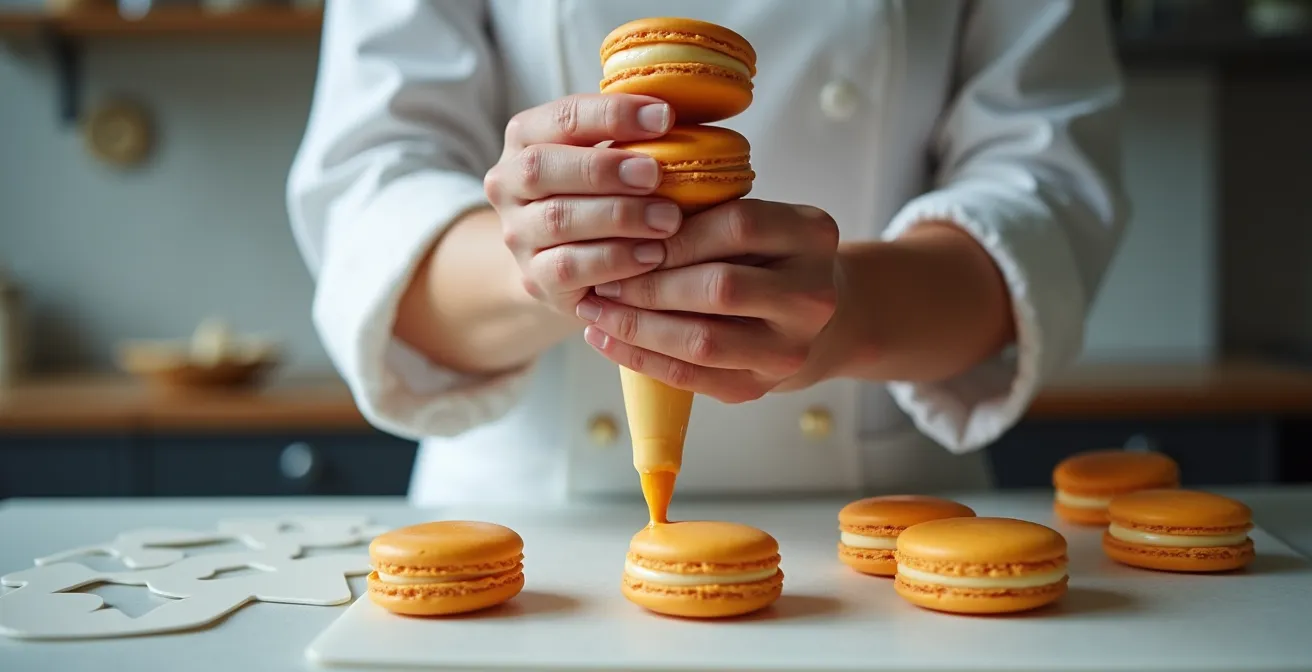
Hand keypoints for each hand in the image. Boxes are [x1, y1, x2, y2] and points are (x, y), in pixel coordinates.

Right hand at [482, 93, 683, 315]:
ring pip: (556, 219)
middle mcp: (508, 184)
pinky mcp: (535, 278)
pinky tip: (652, 255)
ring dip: (618, 216)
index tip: (664, 117)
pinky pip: (568, 268)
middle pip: (542, 168)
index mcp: (525, 138)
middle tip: (655, 174)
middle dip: (603, 168)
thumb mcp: (609, 154)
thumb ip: (634, 132)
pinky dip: (614, 260)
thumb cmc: (603, 192)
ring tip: (668, 219)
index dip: (611, 114)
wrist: (568, 259)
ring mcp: (517, 234)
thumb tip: (685, 109)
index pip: (561, 116)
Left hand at [574, 199, 841, 402]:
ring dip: (636, 326)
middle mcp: (812, 295)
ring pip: (702, 340)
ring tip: (595, 311)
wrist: (816, 319)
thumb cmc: (766, 258)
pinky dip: (640, 358)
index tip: (628, 237)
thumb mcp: (757, 222)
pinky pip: (690, 377)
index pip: (738, 226)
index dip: (675, 234)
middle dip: (649, 285)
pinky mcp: (761, 386)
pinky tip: (606, 340)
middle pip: (720, 288)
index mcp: (812, 236)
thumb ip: (709, 213)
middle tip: (602, 280)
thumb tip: (624, 214)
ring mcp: (790, 348)